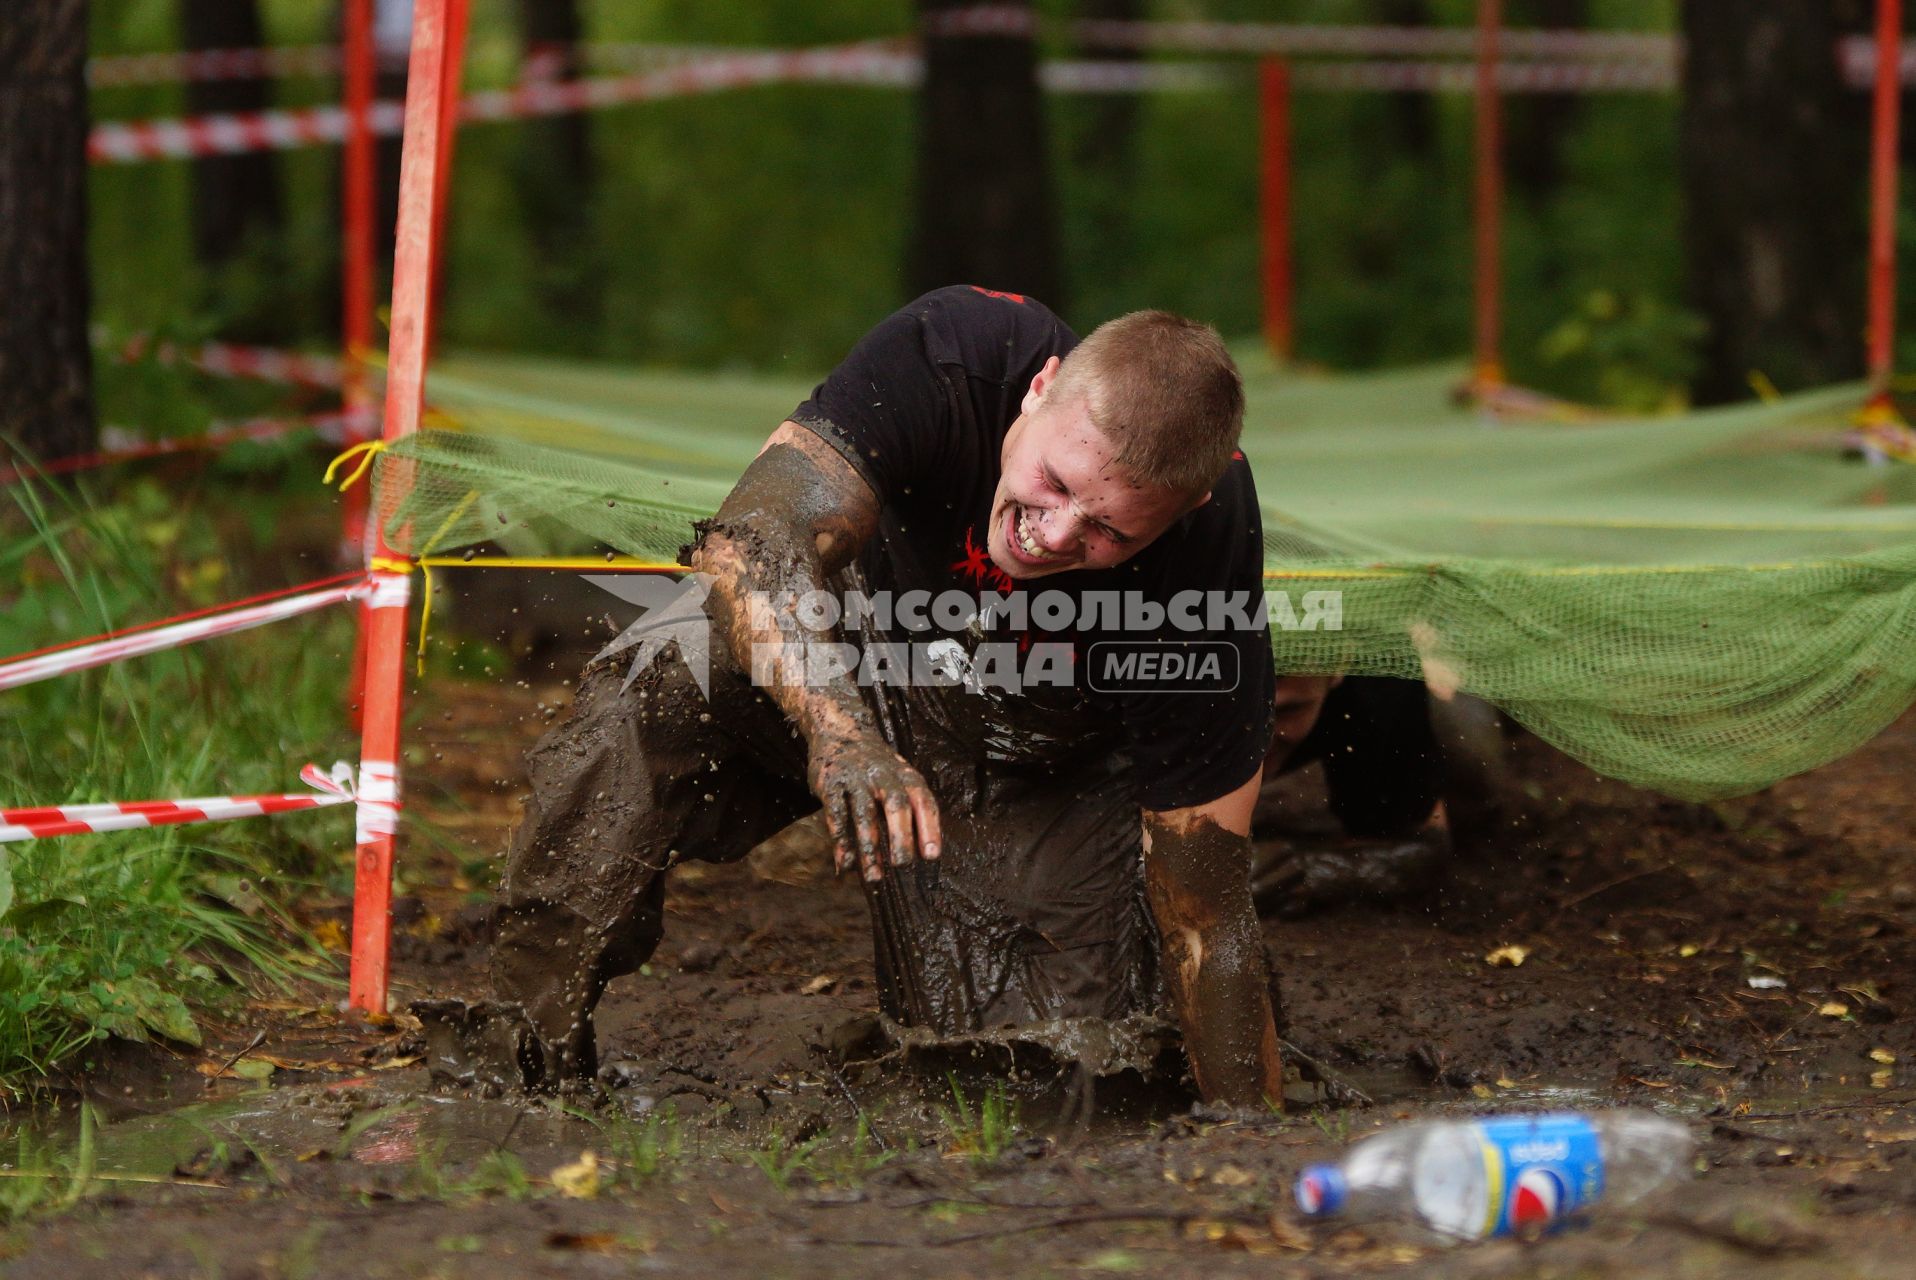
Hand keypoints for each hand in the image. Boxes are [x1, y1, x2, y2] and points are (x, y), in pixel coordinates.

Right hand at [806, 728, 942, 881]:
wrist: (840, 730)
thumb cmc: (876, 767)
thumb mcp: (899, 778)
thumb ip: (911, 809)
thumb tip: (926, 853)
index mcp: (906, 776)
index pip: (923, 801)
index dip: (929, 828)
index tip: (931, 856)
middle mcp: (883, 776)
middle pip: (896, 805)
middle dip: (900, 836)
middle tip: (903, 865)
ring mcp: (856, 779)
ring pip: (865, 815)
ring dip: (869, 847)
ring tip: (874, 877)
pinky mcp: (831, 784)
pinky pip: (836, 815)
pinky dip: (841, 842)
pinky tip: (845, 865)